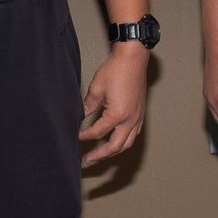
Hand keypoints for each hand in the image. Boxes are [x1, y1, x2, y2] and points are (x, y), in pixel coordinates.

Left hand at [79, 43, 148, 162]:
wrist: (133, 57)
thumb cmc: (116, 69)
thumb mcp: (97, 88)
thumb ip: (88, 105)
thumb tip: (80, 116)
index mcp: (118, 114)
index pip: (98, 132)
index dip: (85, 136)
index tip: (76, 137)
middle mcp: (130, 119)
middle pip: (115, 146)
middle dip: (100, 155)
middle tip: (87, 159)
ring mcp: (138, 117)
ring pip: (127, 143)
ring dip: (114, 151)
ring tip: (102, 154)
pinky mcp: (141, 113)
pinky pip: (134, 134)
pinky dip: (124, 141)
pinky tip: (117, 140)